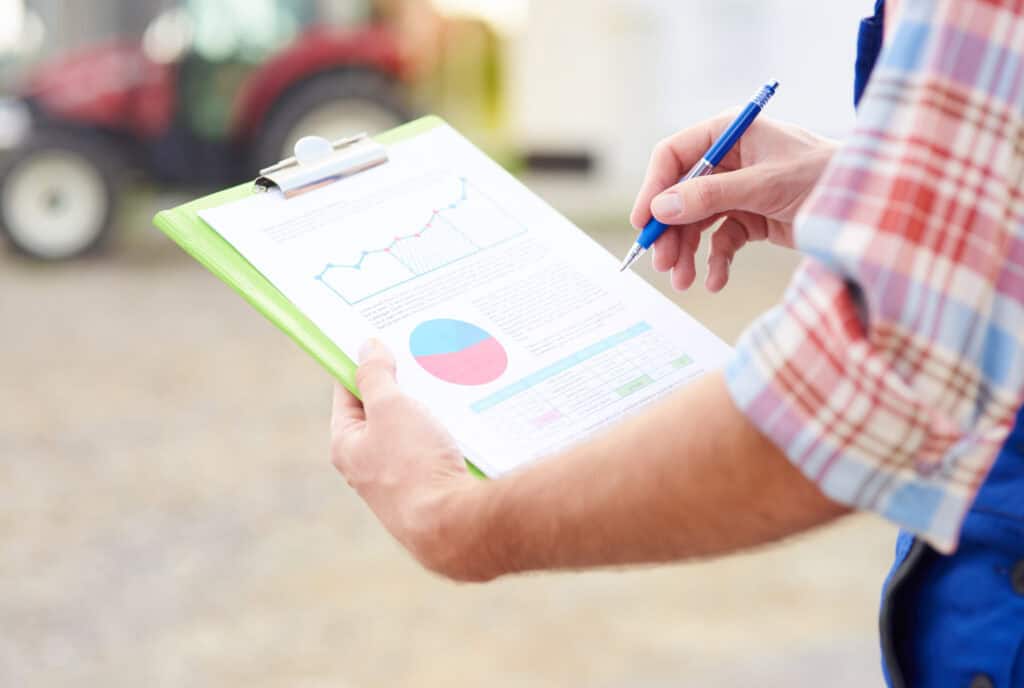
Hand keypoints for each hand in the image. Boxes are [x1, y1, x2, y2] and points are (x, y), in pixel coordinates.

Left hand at [330, 339, 482, 579]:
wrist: (454, 525)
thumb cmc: (413, 466)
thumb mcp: (390, 408)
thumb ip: (375, 375)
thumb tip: (365, 347)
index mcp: (346, 445)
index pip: (348, 392)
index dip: (363, 362)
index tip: (384, 338)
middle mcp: (367, 465)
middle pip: (382, 410)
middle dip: (402, 383)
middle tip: (423, 355)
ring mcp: (399, 479)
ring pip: (412, 429)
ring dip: (428, 406)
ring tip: (449, 382)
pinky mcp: (429, 489)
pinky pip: (435, 448)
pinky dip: (446, 429)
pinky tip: (466, 415)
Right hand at [630, 115, 837, 291]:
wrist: (872, 204)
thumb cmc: (825, 177)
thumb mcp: (764, 185)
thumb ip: (711, 196)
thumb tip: (662, 208)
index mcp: (729, 134)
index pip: (674, 156)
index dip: (653, 189)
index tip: (643, 223)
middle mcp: (729, 161)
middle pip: (680, 196)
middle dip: (671, 232)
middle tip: (663, 265)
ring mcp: (738, 191)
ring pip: (697, 223)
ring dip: (688, 253)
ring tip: (685, 281)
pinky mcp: (751, 218)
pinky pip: (721, 240)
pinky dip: (716, 262)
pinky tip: (716, 280)